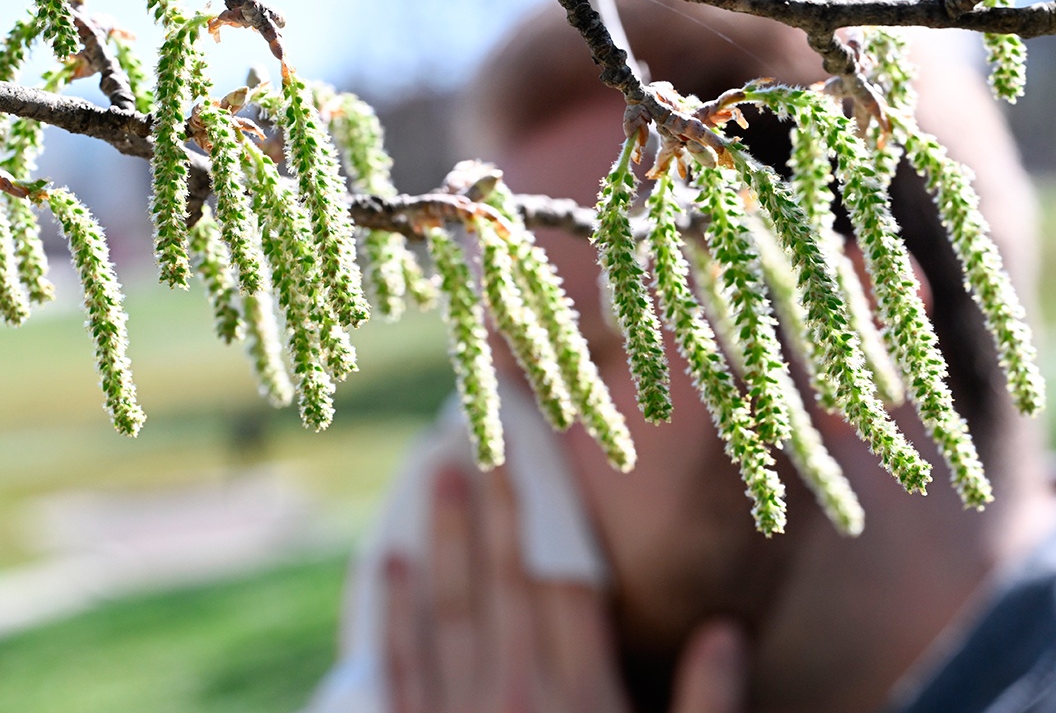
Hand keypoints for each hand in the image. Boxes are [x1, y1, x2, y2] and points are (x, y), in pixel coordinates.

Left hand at [383, 463, 748, 712]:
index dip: (552, 508)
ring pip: (449, 607)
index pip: (565, 578)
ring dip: (443, 535)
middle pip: (506, 576)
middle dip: (496, 499)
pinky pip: (399, 667)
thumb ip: (706, 710)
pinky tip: (389, 564)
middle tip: (484, 430)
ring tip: (440, 470)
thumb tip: (726, 632)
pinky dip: (392, 613)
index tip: (541, 455)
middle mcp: (519, 696)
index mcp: (585, 698)